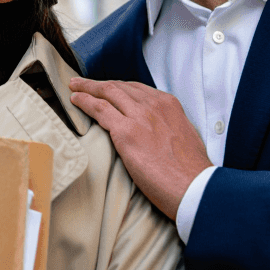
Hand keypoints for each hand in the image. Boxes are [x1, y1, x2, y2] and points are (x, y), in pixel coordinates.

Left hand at [69, 77, 211, 218]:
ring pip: (107, 93)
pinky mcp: (126, 132)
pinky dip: (84, 102)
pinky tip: (76, 100)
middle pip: (119, 87)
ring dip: (87, 88)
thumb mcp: (186, 136)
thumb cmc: (191, 171)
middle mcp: (154, 105)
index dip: (117, 86)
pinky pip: (99, 110)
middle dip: (98, 83)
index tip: (106, 88)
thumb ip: (169, 126)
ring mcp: (139, 117)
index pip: (136, 88)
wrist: (194, 187)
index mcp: (169, 105)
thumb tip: (159, 131)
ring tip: (74, 87)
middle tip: (82, 82)